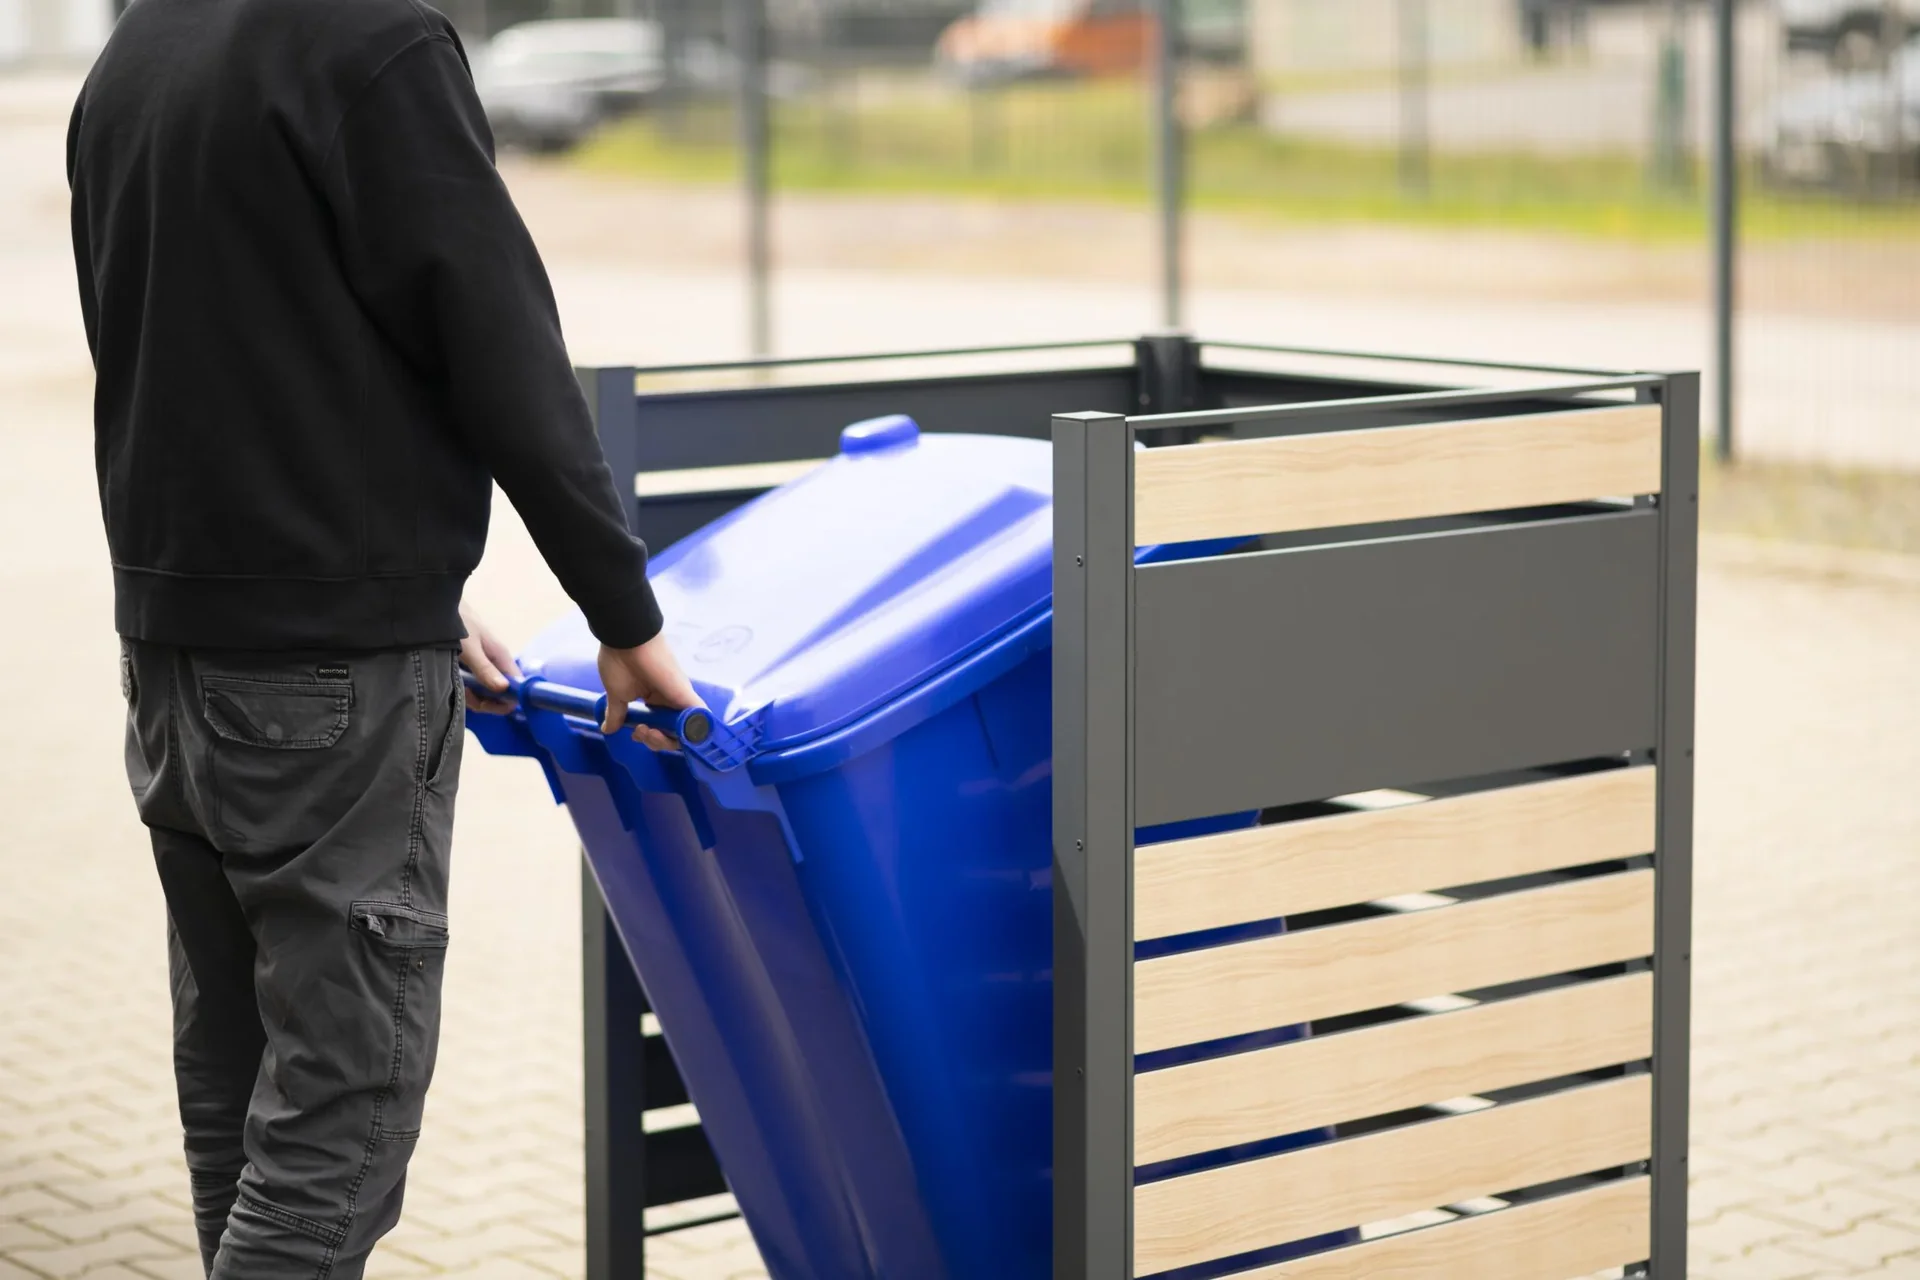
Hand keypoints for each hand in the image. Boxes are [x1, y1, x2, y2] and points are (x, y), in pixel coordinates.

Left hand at [458, 600, 521, 710]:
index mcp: (501, 658)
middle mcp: (495, 664)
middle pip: (500, 693)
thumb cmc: (458, 624)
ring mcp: (483, 666)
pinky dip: (464, 691)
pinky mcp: (470, 668)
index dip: (507, 700)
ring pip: (485, 692)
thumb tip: (504, 689)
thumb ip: (485, 669)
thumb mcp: (469, 649)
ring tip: (458, 690)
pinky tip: (454, 686)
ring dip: (473, 698)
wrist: (439, 607)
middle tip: (470, 700)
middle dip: (486, 702)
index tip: (491, 706)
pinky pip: (473, 686)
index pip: (516, 686)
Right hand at [599, 633, 701, 751]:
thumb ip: (616, 714)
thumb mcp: (616, 695)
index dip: (650, 738)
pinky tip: (684, 739)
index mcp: (654, 700)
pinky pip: (700, 718)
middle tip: (639, 732)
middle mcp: (669, 700)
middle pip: (672, 734)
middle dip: (656, 742)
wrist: (625, 640)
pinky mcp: (686, 695)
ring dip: (665, 741)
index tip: (635, 733)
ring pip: (684, 732)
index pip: (659, 728)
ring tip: (645, 730)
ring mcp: (679, 698)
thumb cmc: (619, 662)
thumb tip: (607, 729)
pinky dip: (696, 732)